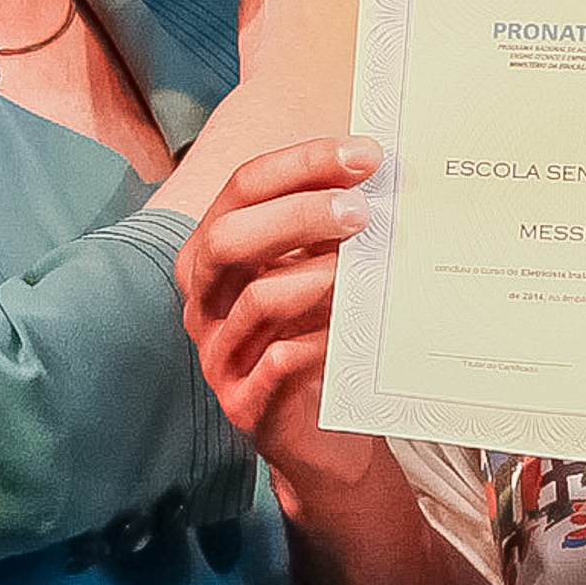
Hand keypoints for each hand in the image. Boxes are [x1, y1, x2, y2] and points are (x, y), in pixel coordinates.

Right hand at [176, 136, 385, 495]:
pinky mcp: (242, 404)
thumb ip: (330, 225)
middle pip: (230, 238)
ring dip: (315, 277)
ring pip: (255, 301)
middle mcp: (203, 298)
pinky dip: (318, 340)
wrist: (318, 429)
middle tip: (362, 211)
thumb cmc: (315, 329)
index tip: (364, 155)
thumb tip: (382, 172)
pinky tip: (352, 329)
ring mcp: (217, 353)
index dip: (301, 163)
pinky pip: (276, 365)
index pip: (244, 187)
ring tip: (364, 268)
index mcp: (213, 250)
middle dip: (298, 214)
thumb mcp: (315, 268)